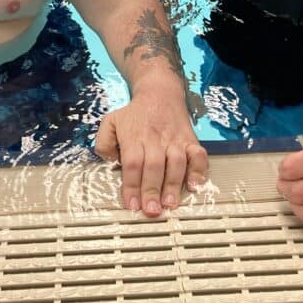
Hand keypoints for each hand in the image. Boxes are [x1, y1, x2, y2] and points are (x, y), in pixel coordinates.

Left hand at [94, 88, 207, 217]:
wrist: (159, 92)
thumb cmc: (134, 114)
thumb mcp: (111, 121)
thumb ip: (103, 142)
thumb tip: (108, 161)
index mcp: (134, 137)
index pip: (132, 163)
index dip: (132, 185)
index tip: (132, 205)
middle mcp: (155, 139)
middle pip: (154, 166)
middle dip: (152, 190)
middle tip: (151, 210)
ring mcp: (175, 139)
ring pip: (176, 162)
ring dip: (173, 184)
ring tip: (170, 204)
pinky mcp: (190, 139)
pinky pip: (198, 155)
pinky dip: (198, 170)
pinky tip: (195, 184)